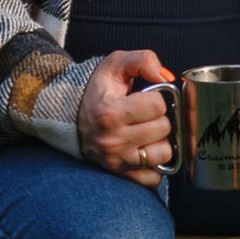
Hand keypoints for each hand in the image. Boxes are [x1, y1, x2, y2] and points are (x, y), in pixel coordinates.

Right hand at [79, 46, 175, 185]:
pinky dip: (154, 165)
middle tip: (142, 116)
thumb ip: (143, 60)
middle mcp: (112, 141)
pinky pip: (154, 178)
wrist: (72, 116)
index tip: (142, 99)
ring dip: (159, 142)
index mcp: (110, 113)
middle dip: (158, 118)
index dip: (156, 98)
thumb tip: (167, 77)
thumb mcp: (115, 64)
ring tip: (144, 132)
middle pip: (164, 128)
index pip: (158, 105)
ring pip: (164, 153)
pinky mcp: (121, 175)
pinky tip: (143, 150)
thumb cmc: (99, 90)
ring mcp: (117, 161)